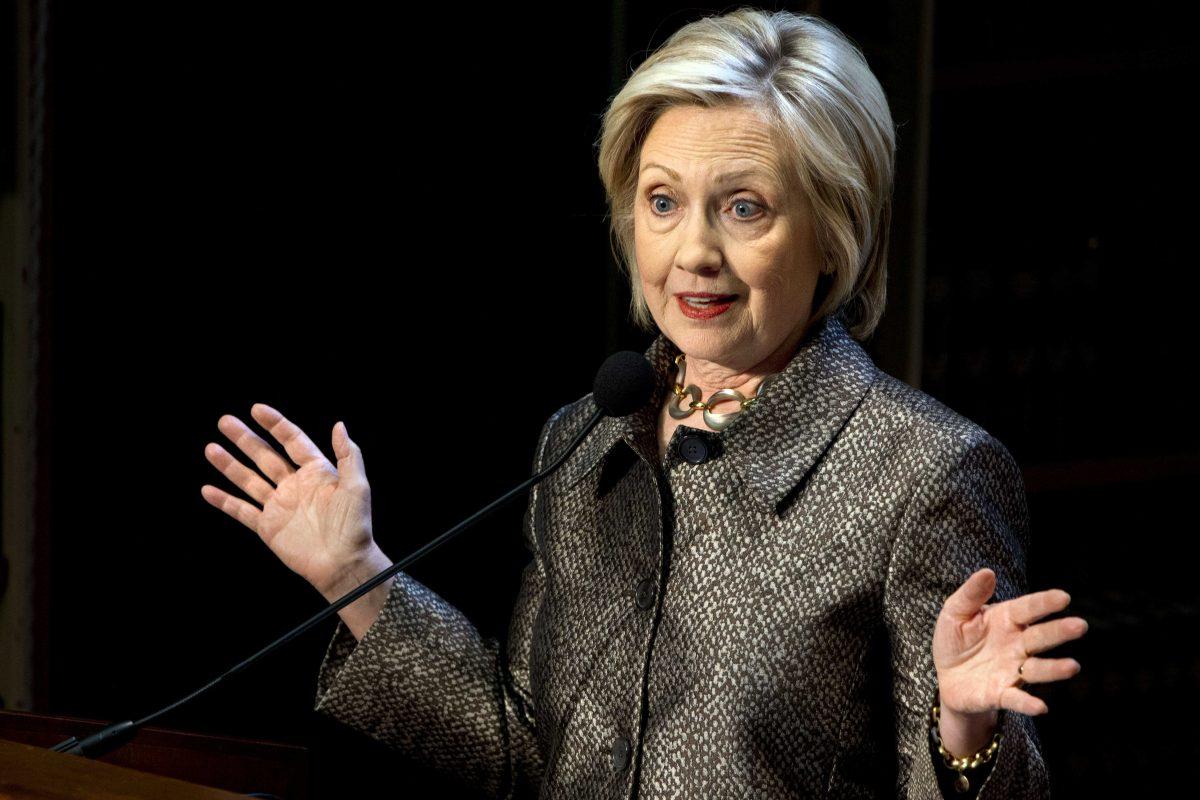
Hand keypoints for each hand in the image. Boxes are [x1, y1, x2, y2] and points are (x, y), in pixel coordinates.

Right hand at [200, 403, 377, 596]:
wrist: (343, 564)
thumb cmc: (355, 527)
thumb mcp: (357, 487)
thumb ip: (348, 455)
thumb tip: (339, 425)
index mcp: (316, 472)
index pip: (292, 441)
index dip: (275, 424)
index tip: (257, 410)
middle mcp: (295, 485)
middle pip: (265, 456)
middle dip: (245, 439)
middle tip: (225, 422)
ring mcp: (279, 506)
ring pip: (249, 480)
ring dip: (230, 465)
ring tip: (211, 448)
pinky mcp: (268, 527)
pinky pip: (241, 511)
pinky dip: (224, 501)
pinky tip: (207, 490)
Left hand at [932, 568, 1087, 751]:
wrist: (947, 676)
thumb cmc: (956, 639)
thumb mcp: (955, 612)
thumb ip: (971, 594)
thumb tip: (988, 572)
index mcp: (1006, 620)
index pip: (1028, 609)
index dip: (1044, 603)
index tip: (1063, 597)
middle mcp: (1017, 645)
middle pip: (1040, 637)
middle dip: (1060, 631)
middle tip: (1080, 626)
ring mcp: (1013, 670)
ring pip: (1037, 669)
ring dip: (1054, 669)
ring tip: (1072, 666)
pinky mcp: (1002, 694)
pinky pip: (1017, 698)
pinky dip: (1028, 703)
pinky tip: (1040, 707)